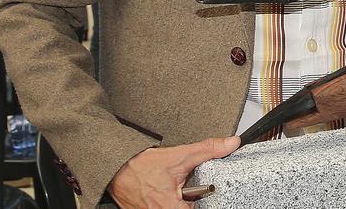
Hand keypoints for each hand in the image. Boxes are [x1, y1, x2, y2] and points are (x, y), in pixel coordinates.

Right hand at [109, 136, 238, 207]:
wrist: (115, 168)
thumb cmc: (141, 166)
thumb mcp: (178, 156)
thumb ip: (207, 150)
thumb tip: (230, 144)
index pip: (200, 208)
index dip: (202, 199)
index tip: (197, 190)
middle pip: (188, 208)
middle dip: (189, 200)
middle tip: (181, 189)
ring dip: (178, 201)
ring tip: (170, 190)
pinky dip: (166, 202)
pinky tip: (161, 193)